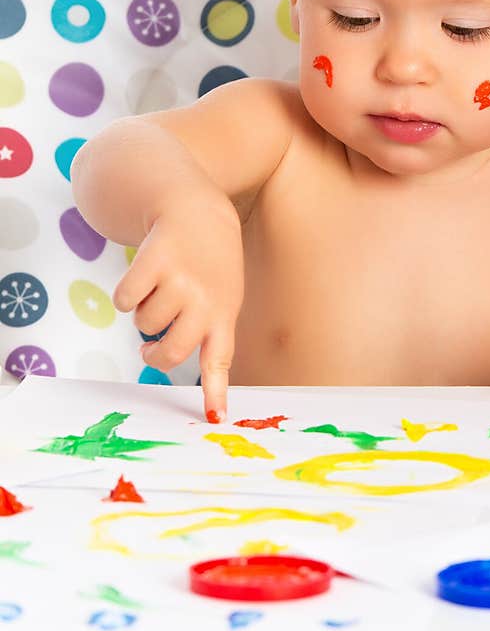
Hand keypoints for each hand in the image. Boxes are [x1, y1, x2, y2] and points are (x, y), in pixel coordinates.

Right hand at [112, 193, 244, 422]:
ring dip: (144, 312)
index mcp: (225, 313)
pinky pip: (123, 300)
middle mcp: (205, 300)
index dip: (216, 391)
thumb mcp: (223, 295)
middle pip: (169, 354)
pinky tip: (146, 275)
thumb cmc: (209, 264)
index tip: (215, 418)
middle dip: (154, 355)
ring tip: (160, 289)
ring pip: (144, 325)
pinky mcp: (153, 262)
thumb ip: (205, 330)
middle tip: (152, 345)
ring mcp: (180, 280)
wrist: (199, 212)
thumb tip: (165, 363)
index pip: (220, 360)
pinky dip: (127, 293)